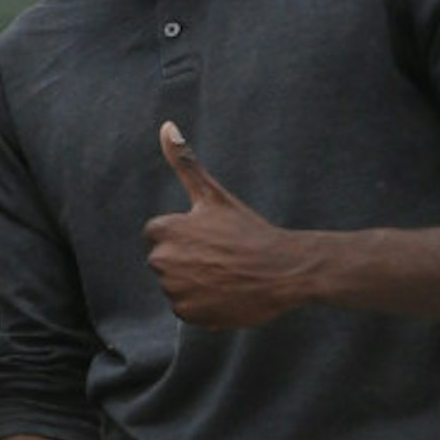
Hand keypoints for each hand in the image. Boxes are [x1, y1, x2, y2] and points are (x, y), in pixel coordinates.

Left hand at [144, 121, 317, 330]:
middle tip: (219, 256)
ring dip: (193, 283)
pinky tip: (225, 293)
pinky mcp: (188, 314)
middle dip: (186, 260)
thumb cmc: (248, 230)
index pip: (157, 235)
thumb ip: (184, 161)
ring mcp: (175, 290)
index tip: (208, 238)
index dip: (184, 236)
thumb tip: (165, 126)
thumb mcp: (213, 194)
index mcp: (165, 231)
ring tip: (225, 274)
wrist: (282, 270)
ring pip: (175, 286)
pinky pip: (186, 309)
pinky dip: (202, 305)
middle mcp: (163, 261)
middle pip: (164, 262)